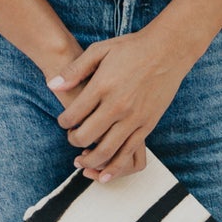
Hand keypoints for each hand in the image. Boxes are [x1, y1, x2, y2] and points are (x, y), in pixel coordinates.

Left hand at [43, 22, 193, 181]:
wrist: (168, 50)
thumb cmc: (132, 48)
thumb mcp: (99, 51)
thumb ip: (75, 70)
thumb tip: (52, 86)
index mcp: (102, 86)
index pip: (73, 115)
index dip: (63, 122)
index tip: (64, 121)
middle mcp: (117, 105)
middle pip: (86, 136)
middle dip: (73, 141)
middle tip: (72, 136)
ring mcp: (134, 118)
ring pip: (106, 151)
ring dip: (89, 160)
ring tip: (81, 160)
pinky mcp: (147, 125)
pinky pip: (128, 153)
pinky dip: (113, 167)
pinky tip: (103, 174)